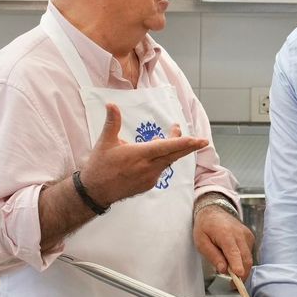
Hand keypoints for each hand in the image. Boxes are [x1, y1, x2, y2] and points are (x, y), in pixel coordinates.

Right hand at [79, 104, 208, 206]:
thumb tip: (111, 104)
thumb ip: (112, 122)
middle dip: (188, 146)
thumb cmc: (99, 166)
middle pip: (174, 155)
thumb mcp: (105, 142)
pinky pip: (160, 169)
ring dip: (172, 150)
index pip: (167, 147)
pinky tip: (156, 154)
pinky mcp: (148, 185)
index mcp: (140, 154)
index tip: (200, 140)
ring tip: (171, 137)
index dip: (185, 143)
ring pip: (168, 161)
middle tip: (201, 140)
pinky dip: (162, 160)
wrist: (96, 192)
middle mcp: (148, 167)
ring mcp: (150, 178)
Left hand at [193, 205, 254, 279]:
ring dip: (241, 267)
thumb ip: (212, 256)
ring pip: (248, 258)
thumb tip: (223, 269)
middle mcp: (239, 234)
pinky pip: (249, 253)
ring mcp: (247, 235)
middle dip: (241, 274)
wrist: (214, 211)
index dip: (237, 265)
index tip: (238, 275)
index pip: (233, 252)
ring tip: (229, 268)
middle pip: (245, 258)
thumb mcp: (201, 242)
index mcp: (225, 234)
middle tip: (232, 284)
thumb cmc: (205, 226)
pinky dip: (242, 260)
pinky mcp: (250, 237)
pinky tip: (233, 257)